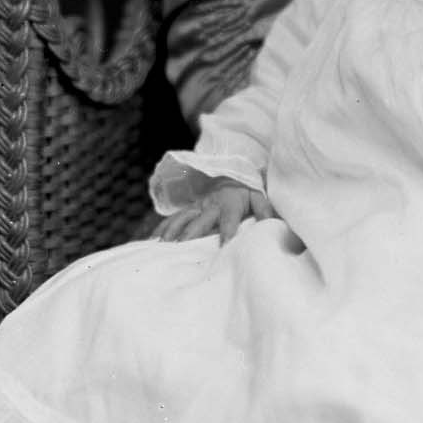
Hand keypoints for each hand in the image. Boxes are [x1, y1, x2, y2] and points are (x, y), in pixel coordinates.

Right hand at [153, 178, 275, 245]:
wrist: (231, 173)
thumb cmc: (247, 190)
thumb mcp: (259, 198)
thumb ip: (264, 210)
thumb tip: (271, 223)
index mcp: (230, 203)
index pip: (228, 219)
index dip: (227, 232)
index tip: (223, 246)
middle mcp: (210, 205)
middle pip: (199, 221)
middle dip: (190, 235)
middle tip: (181, 249)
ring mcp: (196, 207)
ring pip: (182, 219)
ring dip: (172, 233)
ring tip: (162, 248)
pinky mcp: (188, 210)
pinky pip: (172, 220)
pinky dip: (161, 230)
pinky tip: (151, 243)